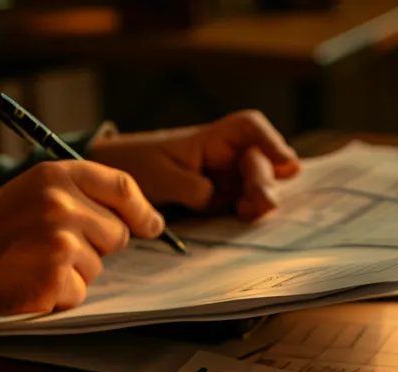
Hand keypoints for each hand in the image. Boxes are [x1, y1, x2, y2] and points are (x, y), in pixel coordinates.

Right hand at [0, 161, 163, 322]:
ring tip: (33, 263)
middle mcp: (60, 203)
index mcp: (55, 175)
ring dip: (73, 273)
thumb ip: (79, 196)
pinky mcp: (55, 277)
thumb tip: (143, 219)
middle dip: (96, 245)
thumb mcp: (32, 193)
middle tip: (51, 247)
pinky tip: (29, 283)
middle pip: (117, 233)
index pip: (122, 187)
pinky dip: (59, 295)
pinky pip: (80, 293)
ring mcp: (58, 241)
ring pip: (98, 266)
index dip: (141, 210)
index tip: (150, 225)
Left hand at [85, 110, 301, 220]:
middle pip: (259, 159)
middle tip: (260, 204)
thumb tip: (221, 198)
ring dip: (260, 197)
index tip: (285, 165)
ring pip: (257, 182)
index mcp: (209, 139)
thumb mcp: (163, 178)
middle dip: (265, 180)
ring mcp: (222, 175)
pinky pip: (242, 200)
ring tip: (249, 213)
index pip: (249, 128)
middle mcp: (222, 154)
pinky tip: (243, 217)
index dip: (271, 142)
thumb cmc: (135, 166)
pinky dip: (248, 209)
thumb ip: (195, 189)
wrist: (112, 177)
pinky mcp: (217, 196)